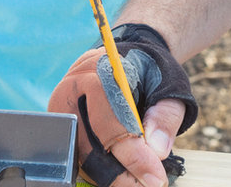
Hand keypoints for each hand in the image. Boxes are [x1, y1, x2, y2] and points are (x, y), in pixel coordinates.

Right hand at [48, 23, 196, 186]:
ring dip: (109, 175)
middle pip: (90, 144)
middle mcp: (72, 87)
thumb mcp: (168, 85)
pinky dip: (100, 169)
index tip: (155, 178)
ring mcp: (61, 106)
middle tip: (146, 185)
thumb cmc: (150, 70)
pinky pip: (77, 154)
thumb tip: (156, 150)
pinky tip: (122, 171)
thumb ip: (165, 115)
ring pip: (80, 155)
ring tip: (136, 180)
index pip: (112, 122)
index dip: (135, 156)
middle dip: (120, 173)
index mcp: (99, 71)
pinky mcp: (62, 122)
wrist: (129, 57)